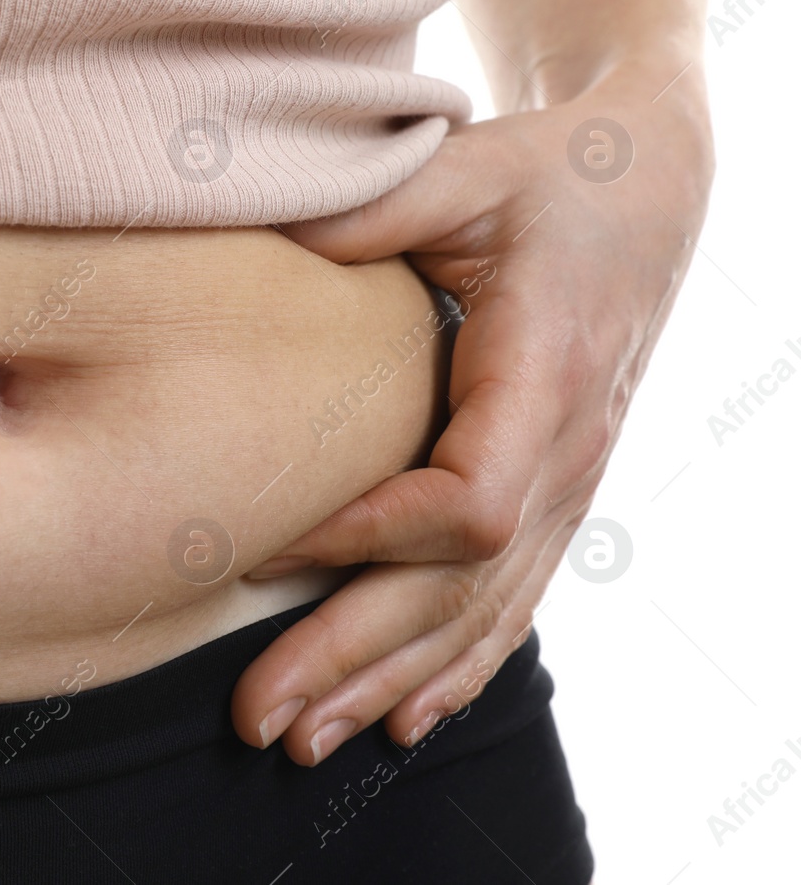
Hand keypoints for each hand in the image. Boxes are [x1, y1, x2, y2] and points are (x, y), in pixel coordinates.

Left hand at [231, 60, 712, 762]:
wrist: (645, 190)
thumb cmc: (550, 175)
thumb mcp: (469, 167)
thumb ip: (379, 207)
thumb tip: (272, 242)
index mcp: (544, 378)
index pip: (465, 503)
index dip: (366, 539)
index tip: (266, 551)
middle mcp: (567, 453)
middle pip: (460, 590)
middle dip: (355, 657)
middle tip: (263, 720)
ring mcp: (571, 485)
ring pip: (482, 615)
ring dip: (391, 682)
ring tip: (308, 742)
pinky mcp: (557, 494)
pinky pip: (512, 601)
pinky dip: (457, 666)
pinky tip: (405, 716)